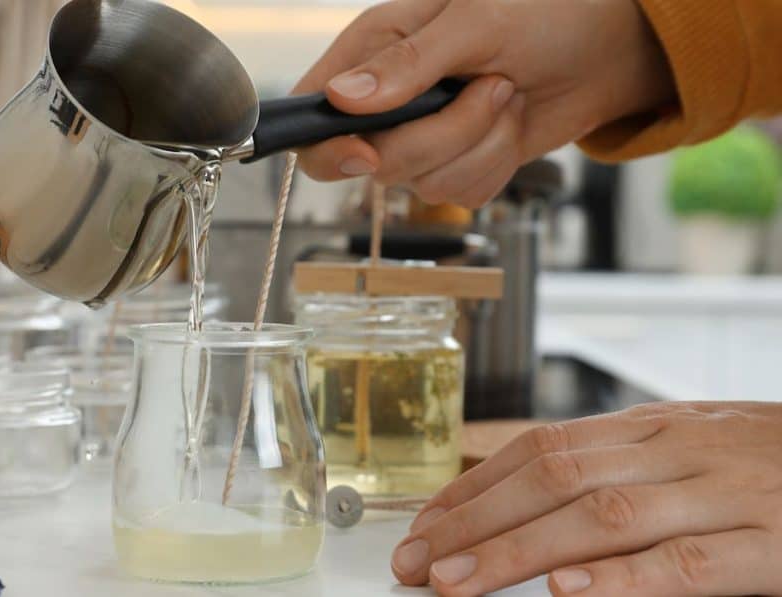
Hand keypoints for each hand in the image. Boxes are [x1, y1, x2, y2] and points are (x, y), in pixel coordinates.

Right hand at [294, 0, 675, 207]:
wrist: (602, 46)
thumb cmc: (540, 10)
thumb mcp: (472, 22)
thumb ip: (406, 64)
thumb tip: (341, 99)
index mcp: (370, 51)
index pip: (312, 117)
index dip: (328, 147)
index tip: (367, 153)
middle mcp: (387, 102)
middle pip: (376, 164)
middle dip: (441, 137)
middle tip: (487, 86)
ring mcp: (421, 138)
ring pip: (424, 185)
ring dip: (481, 145)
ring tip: (505, 93)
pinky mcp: (456, 165)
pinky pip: (461, 194)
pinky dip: (496, 163)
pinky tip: (510, 122)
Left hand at [391, 401, 781, 595]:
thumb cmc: (769, 461)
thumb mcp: (688, 445)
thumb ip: (616, 464)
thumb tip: (528, 495)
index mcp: (652, 427)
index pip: (540, 449)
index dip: (475, 489)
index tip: (422, 527)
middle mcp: (677, 450)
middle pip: (555, 478)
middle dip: (475, 523)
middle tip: (417, 564)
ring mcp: (726, 494)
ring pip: (605, 516)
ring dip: (521, 551)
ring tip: (459, 583)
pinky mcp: (775, 546)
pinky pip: (692, 563)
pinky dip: (626, 579)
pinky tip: (570, 593)